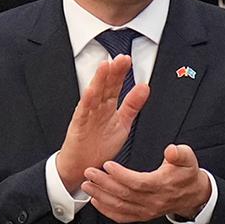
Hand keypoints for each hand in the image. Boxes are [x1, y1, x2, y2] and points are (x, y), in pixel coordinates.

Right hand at [52, 51, 149, 196]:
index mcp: (108, 106)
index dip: (121, 73)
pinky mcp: (79, 126)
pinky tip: (91, 91)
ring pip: (94, 94)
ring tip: (105, 66)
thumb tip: (145, 87)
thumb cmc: (100, 145)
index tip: (127, 59)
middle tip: (121, 58)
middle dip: (113, 72)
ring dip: (99, 80)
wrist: (83, 166)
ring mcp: (87, 115)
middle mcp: (97, 108)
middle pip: (105, 86)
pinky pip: (83, 112)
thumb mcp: (122, 123)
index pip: (115, 85)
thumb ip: (132, 105)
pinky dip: (87, 101)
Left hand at [84, 142, 212, 223]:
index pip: (137, 182)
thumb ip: (180, 153)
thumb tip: (171, 150)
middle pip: (124, 194)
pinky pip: (122, 216)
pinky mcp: (142, 216)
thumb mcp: (188, 159)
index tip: (107, 165)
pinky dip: (106, 210)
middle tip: (89, 172)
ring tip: (87, 185)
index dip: (121, 175)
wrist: (193, 195)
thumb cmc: (187, 174)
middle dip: (104, 183)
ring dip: (101, 196)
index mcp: (162, 186)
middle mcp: (153, 201)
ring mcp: (147, 211)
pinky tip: (95, 201)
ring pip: (120, 206)